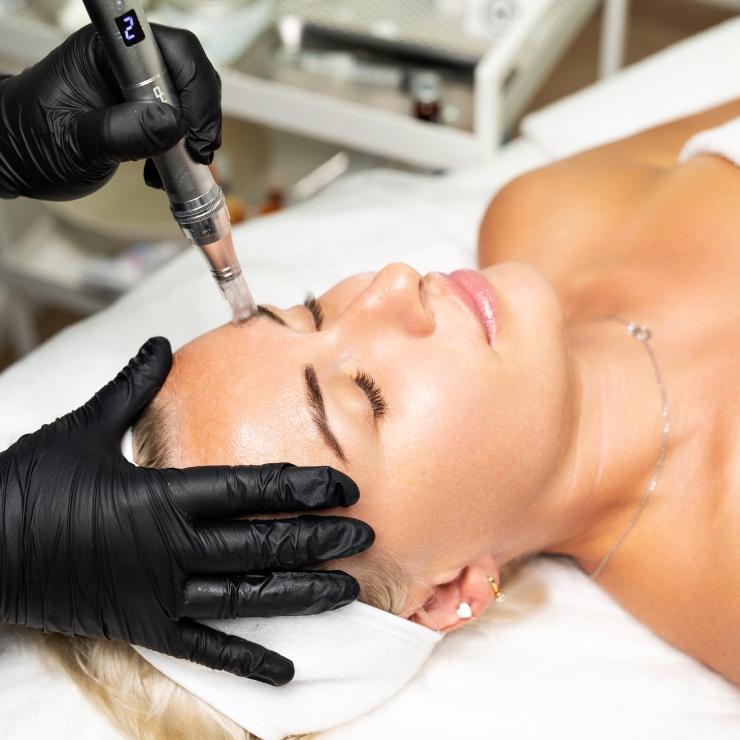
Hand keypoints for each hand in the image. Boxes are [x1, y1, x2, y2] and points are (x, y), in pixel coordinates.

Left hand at [0, 24, 220, 199]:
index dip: (194, 89)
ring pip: (189, 97)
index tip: (193, 132)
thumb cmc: (32, 143)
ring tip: (174, 165)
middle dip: (201, 115)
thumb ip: (124, 132)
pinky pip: (179, 119)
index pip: (173, 50)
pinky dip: (182, 146)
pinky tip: (163, 168)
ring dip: (194, 134)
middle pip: (190, 71)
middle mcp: (125, 62)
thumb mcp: (77, 144)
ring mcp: (135, 85)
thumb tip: (174, 124)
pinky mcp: (141, 108)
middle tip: (197, 153)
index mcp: (105, 52)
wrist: (18, 158)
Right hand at [0, 338, 373, 684]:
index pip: (251, 490)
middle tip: (367, 537)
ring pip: (248, 597)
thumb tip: (157, 343)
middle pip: (263, 545)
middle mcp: (171, 548)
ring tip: (349, 591)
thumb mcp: (82, 429)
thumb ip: (130, 389)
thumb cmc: (27, 485)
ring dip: (302, 594)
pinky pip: (205, 648)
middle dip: (320, 540)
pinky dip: (247, 658)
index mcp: (161, 496)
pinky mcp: (144, 626)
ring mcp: (161, 593)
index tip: (345, 489)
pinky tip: (287, 670)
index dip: (302, 488)